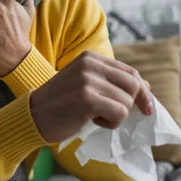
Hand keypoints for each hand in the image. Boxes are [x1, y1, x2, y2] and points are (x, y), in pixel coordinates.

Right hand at [30, 50, 153, 142]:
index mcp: (90, 57)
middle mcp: (90, 64)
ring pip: (127, 102)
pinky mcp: (87, 98)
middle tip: (112, 114)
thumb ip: (111, 81)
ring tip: (96, 116)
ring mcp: (87, 80)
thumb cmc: (61, 103)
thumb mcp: (85, 83)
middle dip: (130, 105)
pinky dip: (111, 123)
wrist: (34, 114)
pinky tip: (94, 120)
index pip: (130, 72)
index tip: (146, 108)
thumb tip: (146, 86)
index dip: (142, 92)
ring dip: (117, 116)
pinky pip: (119, 113)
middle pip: (134, 86)